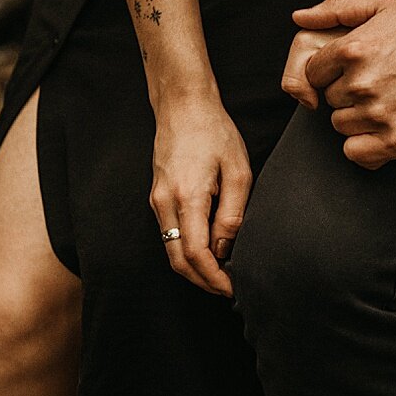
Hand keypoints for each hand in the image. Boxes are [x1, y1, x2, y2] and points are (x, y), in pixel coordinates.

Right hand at [150, 95, 251, 295]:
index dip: (214, 278)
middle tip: (228, 289)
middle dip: (202, 281)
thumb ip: (232, 214)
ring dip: (194, 268)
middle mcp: (165, 203)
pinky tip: (209, 249)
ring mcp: (157, 200)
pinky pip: (169, 234)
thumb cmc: (214, 132)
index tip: (232, 288)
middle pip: (177, 261)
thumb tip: (226, 249)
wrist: (183, 106)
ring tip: (222, 273)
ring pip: (170, 250)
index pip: (195, 254)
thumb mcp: (238, 171)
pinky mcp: (157, 196)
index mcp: (187, 197)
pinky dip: (186, 250)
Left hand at [294, 0, 395, 169]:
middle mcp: (361, 83)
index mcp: (353, 49)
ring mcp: (377, 114)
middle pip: (329, 99)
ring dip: (357, 117)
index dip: (332, 71)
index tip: (357, 68)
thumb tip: (298, 18)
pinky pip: (355, 152)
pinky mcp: (394, 141)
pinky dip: (364, 145)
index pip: (314, 72)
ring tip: (387, 102)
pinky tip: (383, 129)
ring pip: (341, 125)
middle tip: (379, 82)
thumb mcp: (386, 5)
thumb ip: (336, 9)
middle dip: (347, 92)